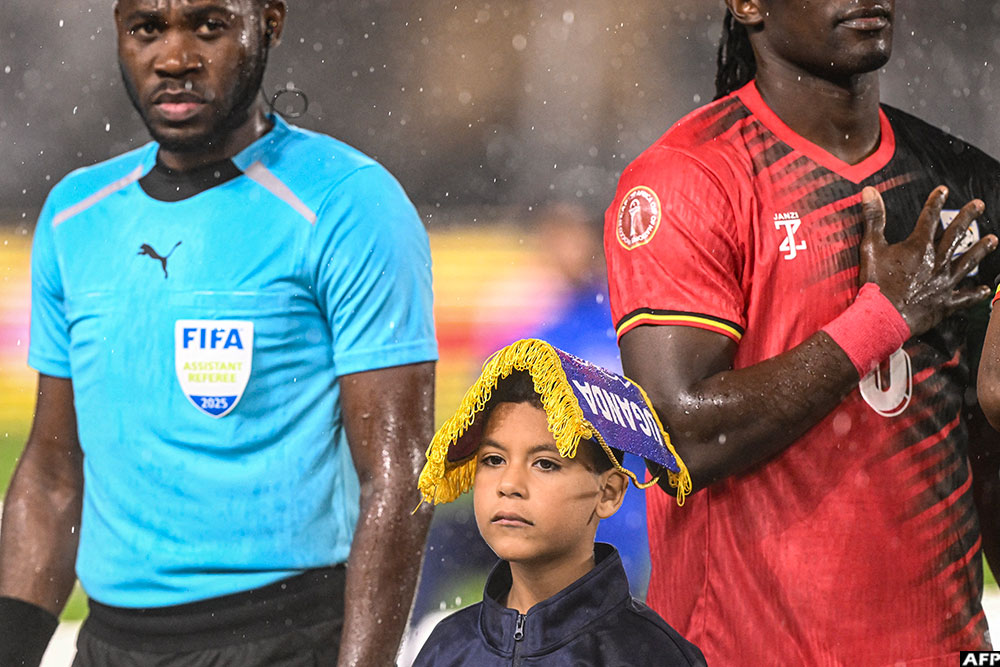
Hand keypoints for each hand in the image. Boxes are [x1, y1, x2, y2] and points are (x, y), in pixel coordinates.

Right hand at [859, 185, 996, 336]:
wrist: (883, 316)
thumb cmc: (875, 283)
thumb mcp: (870, 247)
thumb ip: (873, 218)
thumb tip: (870, 192)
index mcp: (919, 247)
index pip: (930, 218)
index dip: (936, 202)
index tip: (944, 191)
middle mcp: (937, 261)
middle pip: (956, 234)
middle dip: (968, 217)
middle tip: (979, 205)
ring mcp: (944, 282)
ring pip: (967, 262)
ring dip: (981, 250)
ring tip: (993, 240)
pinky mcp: (945, 302)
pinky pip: (965, 297)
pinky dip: (975, 294)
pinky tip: (985, 289)